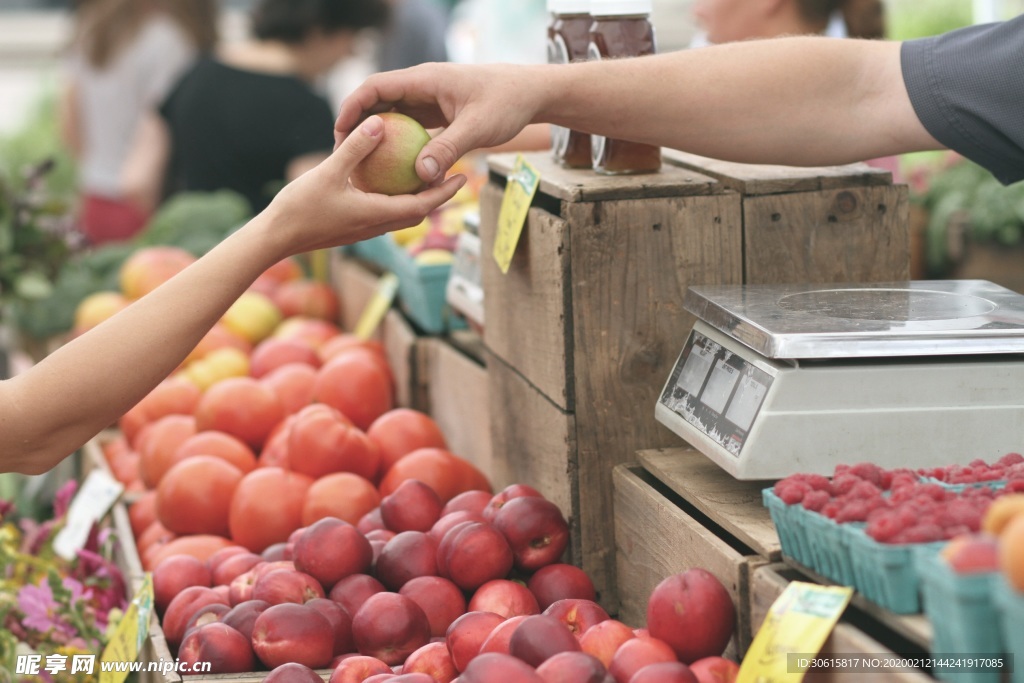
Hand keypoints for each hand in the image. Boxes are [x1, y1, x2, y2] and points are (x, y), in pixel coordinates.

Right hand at [267, 114, 466, 256]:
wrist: (275, 238)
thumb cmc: (299, 208)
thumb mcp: (328, 172)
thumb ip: (355, 148)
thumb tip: (379, 122)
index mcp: (377, 215)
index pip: (423, 205)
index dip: (445, 192)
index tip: (463, 177)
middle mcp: (375, 226)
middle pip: (417, 212)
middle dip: (438, 196)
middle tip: (453, 174)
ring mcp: (363, 229)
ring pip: (400, 214)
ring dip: (417, 199)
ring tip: (426, 176)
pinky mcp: (352, 228)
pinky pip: (382, 212)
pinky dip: (394, 199)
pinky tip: (387, 181)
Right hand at [335, 63, 542, 184]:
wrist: (530, 93)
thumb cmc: (507, 103)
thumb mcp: (478, 128)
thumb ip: (448, 149)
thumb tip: (421, 176)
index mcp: (425, 80)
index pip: (376, 87)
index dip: (353, 107)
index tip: (340, 132)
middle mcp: (422, 86)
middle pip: (378, 101)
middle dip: (357, 124)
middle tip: (343, 154)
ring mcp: (429, 99)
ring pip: (392, 115)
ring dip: (377, 136)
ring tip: (361, 164)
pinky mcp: (437, 113)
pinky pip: (410, 127)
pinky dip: (398, 144)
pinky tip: (393, 169)